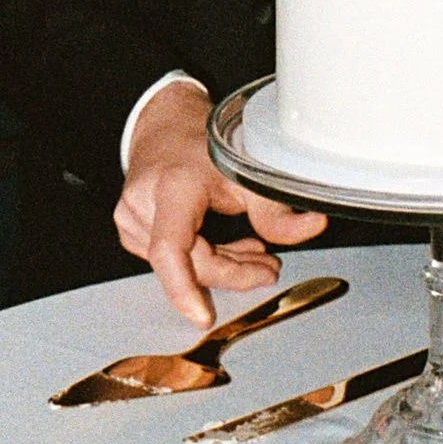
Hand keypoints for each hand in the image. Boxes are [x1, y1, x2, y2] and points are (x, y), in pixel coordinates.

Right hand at [112, 79, 327, 329]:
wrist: (165, 127)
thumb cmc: (202, 145)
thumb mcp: (246, 170)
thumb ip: (276, 209)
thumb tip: (313, 226)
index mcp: (172, 186)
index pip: (170, 250)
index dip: (184, 288)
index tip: (202, 316)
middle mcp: (143, 204)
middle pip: (190, 263)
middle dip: (233, 273)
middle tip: (268, 270)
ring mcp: (130, 219)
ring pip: (182, 266)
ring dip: (220, 266)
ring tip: (252, 255)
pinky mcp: (129, 230)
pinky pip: (170, 261)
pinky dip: (200, 259)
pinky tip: (223, 247)